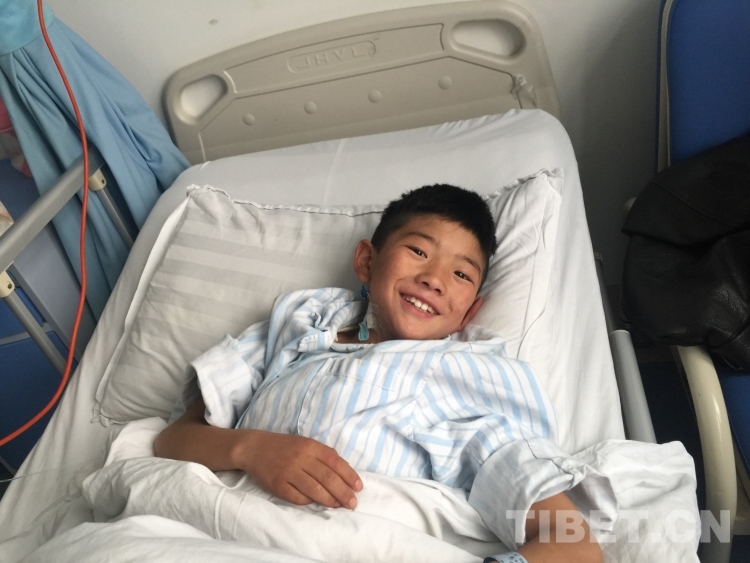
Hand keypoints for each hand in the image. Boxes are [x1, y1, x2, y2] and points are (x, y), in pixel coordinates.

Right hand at [238, 431, 362, 508]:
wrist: (255, 447)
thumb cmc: (286, 447)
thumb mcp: (306, 443)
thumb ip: (324, 455)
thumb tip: (345, 472)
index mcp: (310, 446)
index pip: (335, 462)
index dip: (349, 475)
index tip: (359, 487)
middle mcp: (301, 458)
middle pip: (327, 478)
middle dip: (343, 492)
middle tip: (353, 503)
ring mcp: (288, 472)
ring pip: (314, 489)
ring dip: (329, 500)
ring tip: (339, 505)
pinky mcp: (277, 485)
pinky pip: (297, 497)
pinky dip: (309, 501)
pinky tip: (316, 503)